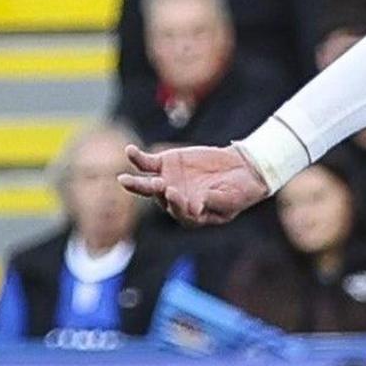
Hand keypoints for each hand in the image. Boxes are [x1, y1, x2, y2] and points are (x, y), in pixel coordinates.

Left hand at [120, 141, 275, 225]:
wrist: (242, 168)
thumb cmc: (240, 190)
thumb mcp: (231, 199)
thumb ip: (213, 202)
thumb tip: (196, 206)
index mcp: (191, 215)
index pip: (179, 213)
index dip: (176, 204)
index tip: (175, 192)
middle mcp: (175, 200)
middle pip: (159, 199)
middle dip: (154, 193)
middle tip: (156, 185)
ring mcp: (167, 182)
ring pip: (146, 184)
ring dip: (136, 183)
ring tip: (124, 180)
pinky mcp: (164, 164)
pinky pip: (146, 163)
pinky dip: (137, 157)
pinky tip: (130, 150)